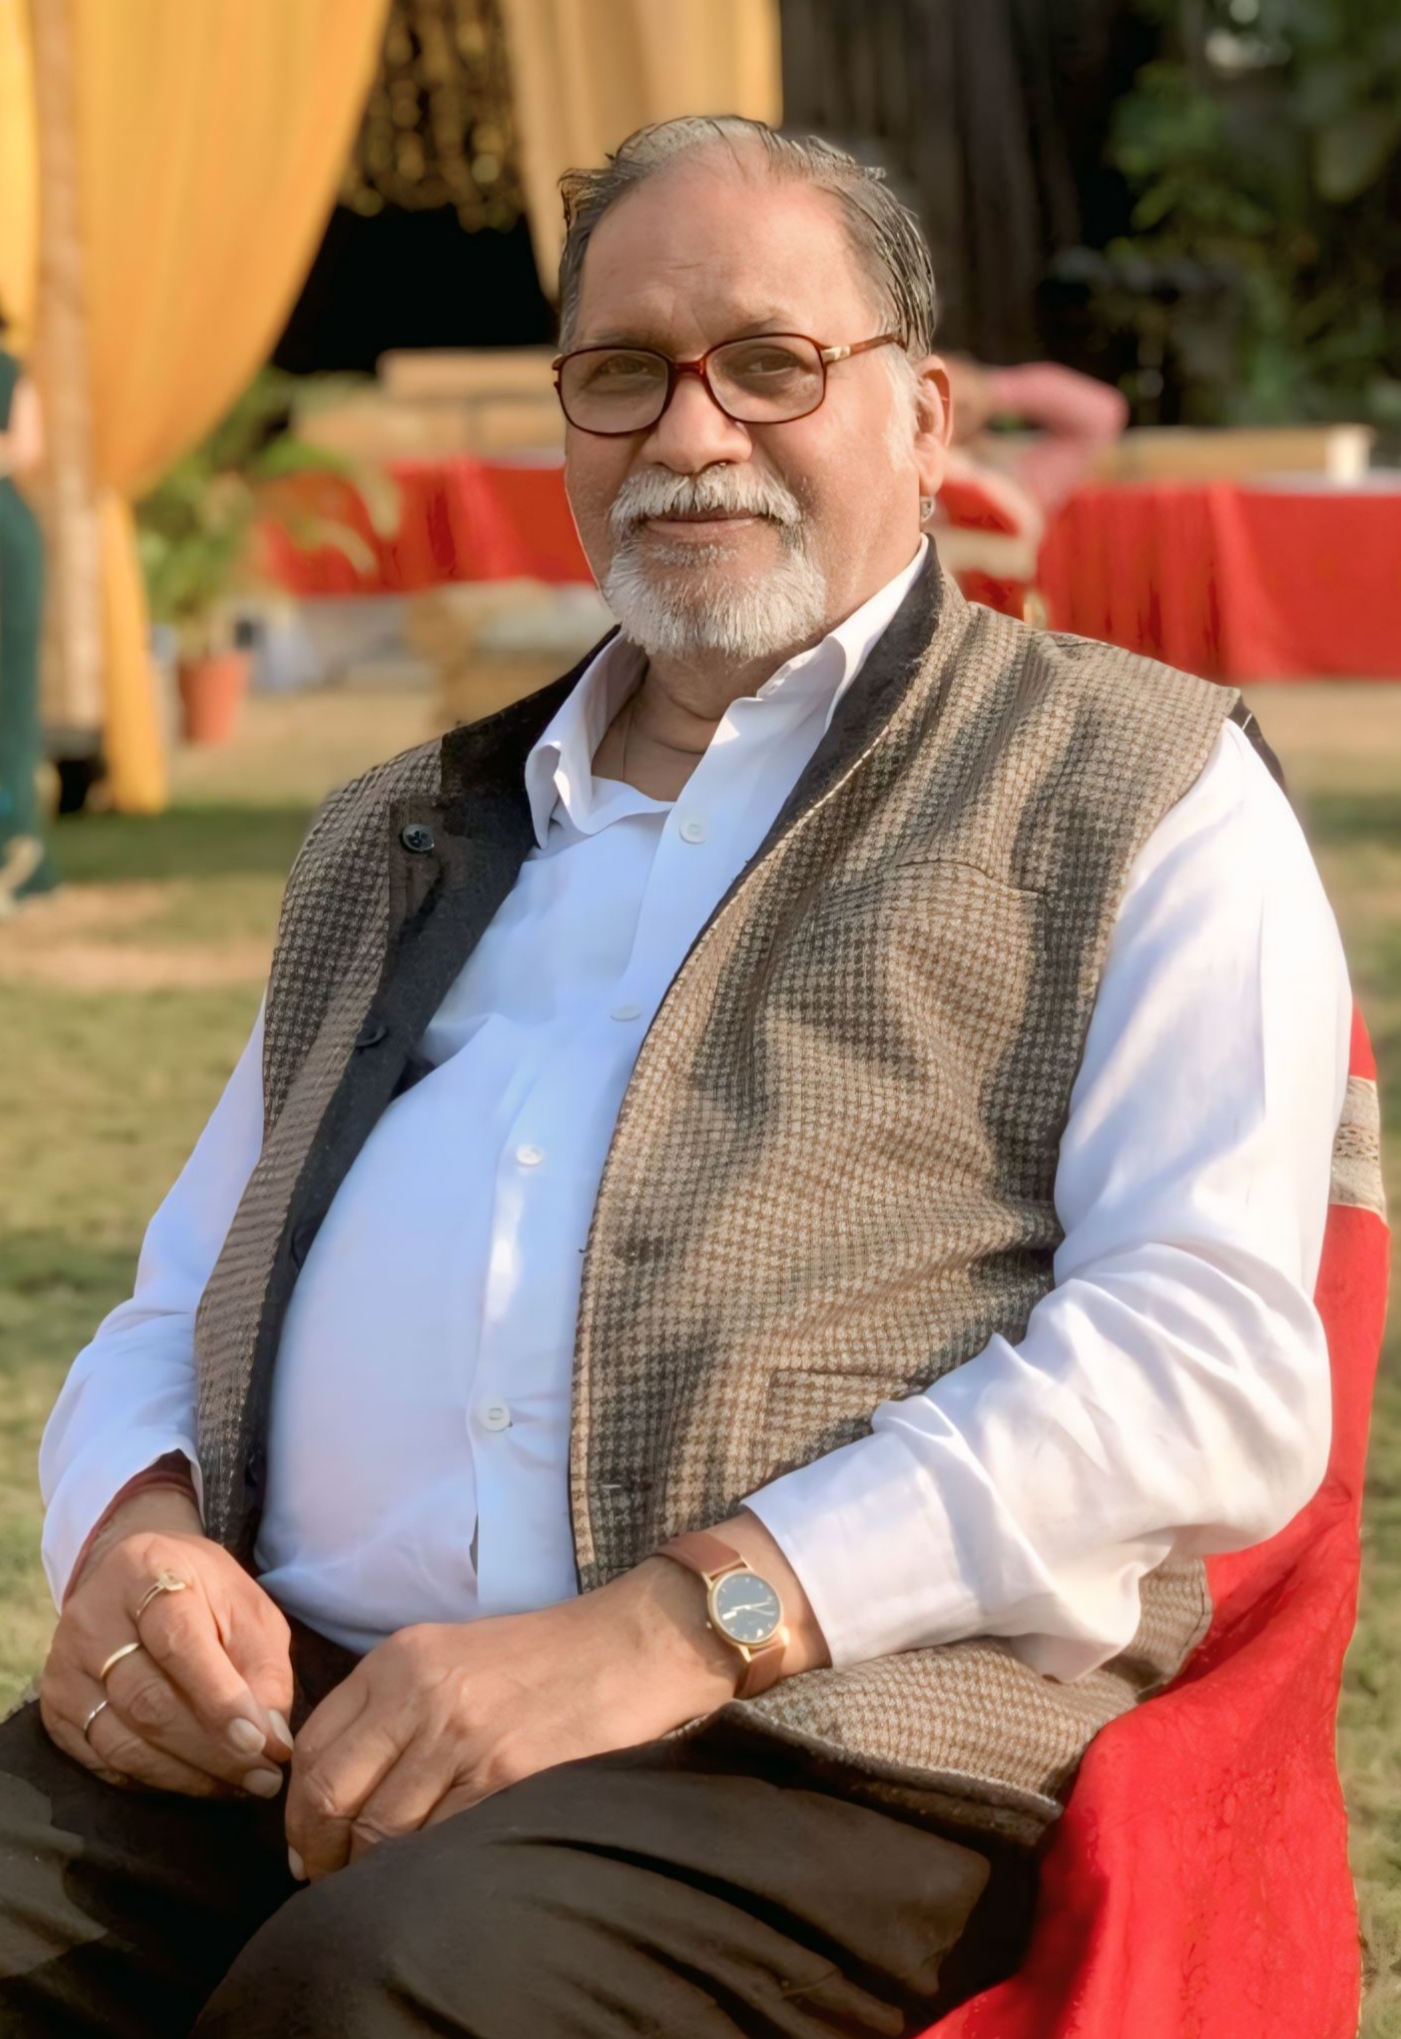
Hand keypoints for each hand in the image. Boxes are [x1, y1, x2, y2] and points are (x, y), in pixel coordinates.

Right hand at [40, 1486, 293, 1797]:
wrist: (131, 1578)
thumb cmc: (202, 1595)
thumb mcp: (247, 1608)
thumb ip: (265, 1669)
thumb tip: (272, 1741)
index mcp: (146, 1575)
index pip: (179, 1645)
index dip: (220, 1701)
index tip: (262, 1745)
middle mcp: (93, 1621)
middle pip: (148, 1702)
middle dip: (212, 1751)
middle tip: (264, 1779)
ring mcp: (65, 1669)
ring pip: (123, 1742)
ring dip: (188, 1775)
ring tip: (239, 1786)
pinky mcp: (57, 1710)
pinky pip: (104, 1762)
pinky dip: (155, 1781)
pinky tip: (197, 1781)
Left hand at [286, 1511, 828, 1881]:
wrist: (630, 1644)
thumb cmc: (541, 1656)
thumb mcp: (450, 1653)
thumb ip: (391, 1703)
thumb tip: (334, 1782)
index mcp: (400, 1659)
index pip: (315, 1745)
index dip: (297, 1807)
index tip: (305, 1839)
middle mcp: (421, 1694)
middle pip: (333, 1793)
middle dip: (317, 1849)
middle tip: (323, 1876)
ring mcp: (463, 1737)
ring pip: (379, 1830)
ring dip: (365, 1870)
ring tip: (372, 1884)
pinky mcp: (506, 1776)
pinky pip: (437, 1843)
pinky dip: (420, 1870)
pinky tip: (427, 1874)